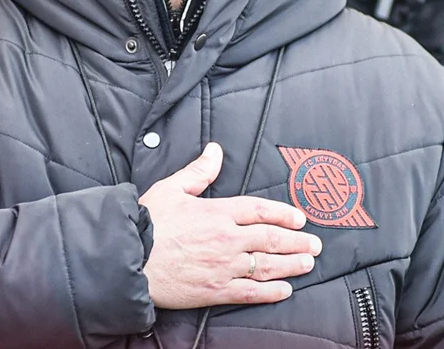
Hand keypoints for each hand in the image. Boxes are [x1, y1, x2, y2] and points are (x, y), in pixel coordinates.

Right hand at [138, 142, 322, 309]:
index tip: (300, 219)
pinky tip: (285, 290)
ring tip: (308, 263)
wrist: (128, 258)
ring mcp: (223, 266)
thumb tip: (214, 151)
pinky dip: (271, 292)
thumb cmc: (147, 223)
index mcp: (218, 212)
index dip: (284, 214)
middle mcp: (226, 239)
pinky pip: (251, 292)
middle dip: (297, 242)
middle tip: (315, 244)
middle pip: (271, 238)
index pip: (260, 210)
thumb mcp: (172, 188)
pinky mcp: (215, 290)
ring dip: (291, 264)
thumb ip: (198, 171)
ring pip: (267, 265)